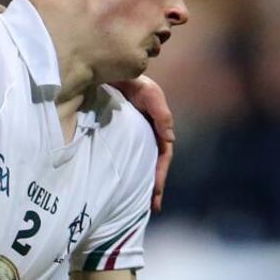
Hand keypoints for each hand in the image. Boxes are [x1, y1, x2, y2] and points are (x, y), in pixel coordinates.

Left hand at [111, 75, 173, 212]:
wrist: (109, 73)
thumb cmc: (132, 82)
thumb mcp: (149, 93)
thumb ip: (161, 113)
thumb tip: (171, 139)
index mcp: (157, 126)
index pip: (163, 154)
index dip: (161, 174)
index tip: (156, 191)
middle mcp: (147, 133)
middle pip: (153, 164)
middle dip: (154, 186)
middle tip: (151, 207)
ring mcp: (133, 135)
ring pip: (140, 162)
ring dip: (142, 182)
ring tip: (139, 204)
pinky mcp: (119, 134)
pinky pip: (125, 155)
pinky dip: (127, 170)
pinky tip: (121, 184)